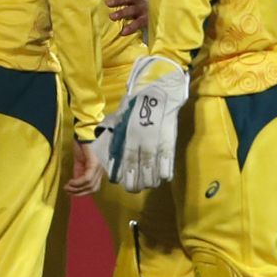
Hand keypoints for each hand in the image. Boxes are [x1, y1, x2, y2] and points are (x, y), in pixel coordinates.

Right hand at [67, 138, 102, 195]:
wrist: (82, 134)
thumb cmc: (81, 146)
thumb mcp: (79, 163)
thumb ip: (79, 174)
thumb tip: (75, 186)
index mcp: (98, 171)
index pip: (94, 188)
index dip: (82, 193)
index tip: (71, 193)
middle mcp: (101, 170)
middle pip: (93, 188)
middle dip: (79, 193)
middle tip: (68, 191)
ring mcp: (99, 167)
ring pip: (90, 185)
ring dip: (77, 188)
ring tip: (67, 187)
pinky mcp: (95, 163)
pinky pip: (87, 178)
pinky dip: (78, 182)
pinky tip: (71, 182)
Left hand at [106, 0, 147, 35]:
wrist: (160, 16)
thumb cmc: (141, 10)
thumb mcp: (134, 3)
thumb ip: (123, 2)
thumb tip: (106, 3)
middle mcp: (140, 1)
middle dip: (118, 0)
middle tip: (107, 2)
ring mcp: (144, 10)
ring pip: (132, 10)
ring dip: (122, 12)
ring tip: (112, 17)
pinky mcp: (147, 20)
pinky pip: (139, 23)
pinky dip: (131, 27)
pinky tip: (123, 32)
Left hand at [108, 55, 188, 190]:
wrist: (158, 88)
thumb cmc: (138, 102)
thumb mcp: (121, 116)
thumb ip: (115, 132)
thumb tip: (106, 143)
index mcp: (128, 135)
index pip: (124, 160)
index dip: (123, 174)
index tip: (122, 182)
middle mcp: (141, 140)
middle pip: (138, 167)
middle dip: (136, 181)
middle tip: (135, 188)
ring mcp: (156, 140)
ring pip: (153, 167)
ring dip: (151, 179)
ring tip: (150, 184)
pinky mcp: (169, 138)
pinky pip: (167, 159)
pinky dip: (166, 171)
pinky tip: (164, 177)